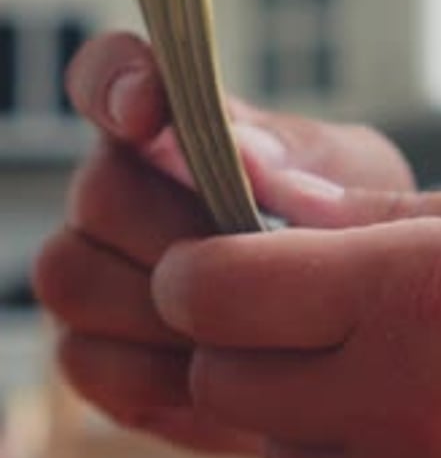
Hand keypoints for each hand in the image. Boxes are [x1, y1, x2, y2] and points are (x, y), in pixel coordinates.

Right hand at [34, 32, 412, 454]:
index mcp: (170, 132)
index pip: (105, 77)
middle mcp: (116, 194)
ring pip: (70, 276)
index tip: (147, 112)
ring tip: (239, 333)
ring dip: (158, 311)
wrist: (345, 337)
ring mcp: (93, 271)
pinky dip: (147, 376)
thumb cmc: (347, 240)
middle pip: (97, 194)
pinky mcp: (91, 351)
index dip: (112, 83)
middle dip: (175, 236)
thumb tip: (244, 150)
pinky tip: (209, 380)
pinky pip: (82, 359)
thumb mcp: (354, 185)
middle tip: (250, 270)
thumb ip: (304, 160)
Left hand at [151, 184, 440, 457]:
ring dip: (304, 416)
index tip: (213, 264)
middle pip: (222, 379)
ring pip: (277, 455)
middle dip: (240, 345)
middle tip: (302, 322)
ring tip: (386, 385)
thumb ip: (371, 211)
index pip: (212, 289)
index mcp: (410, 293)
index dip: (198, 271)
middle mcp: (396, 403)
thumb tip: (271, 192)